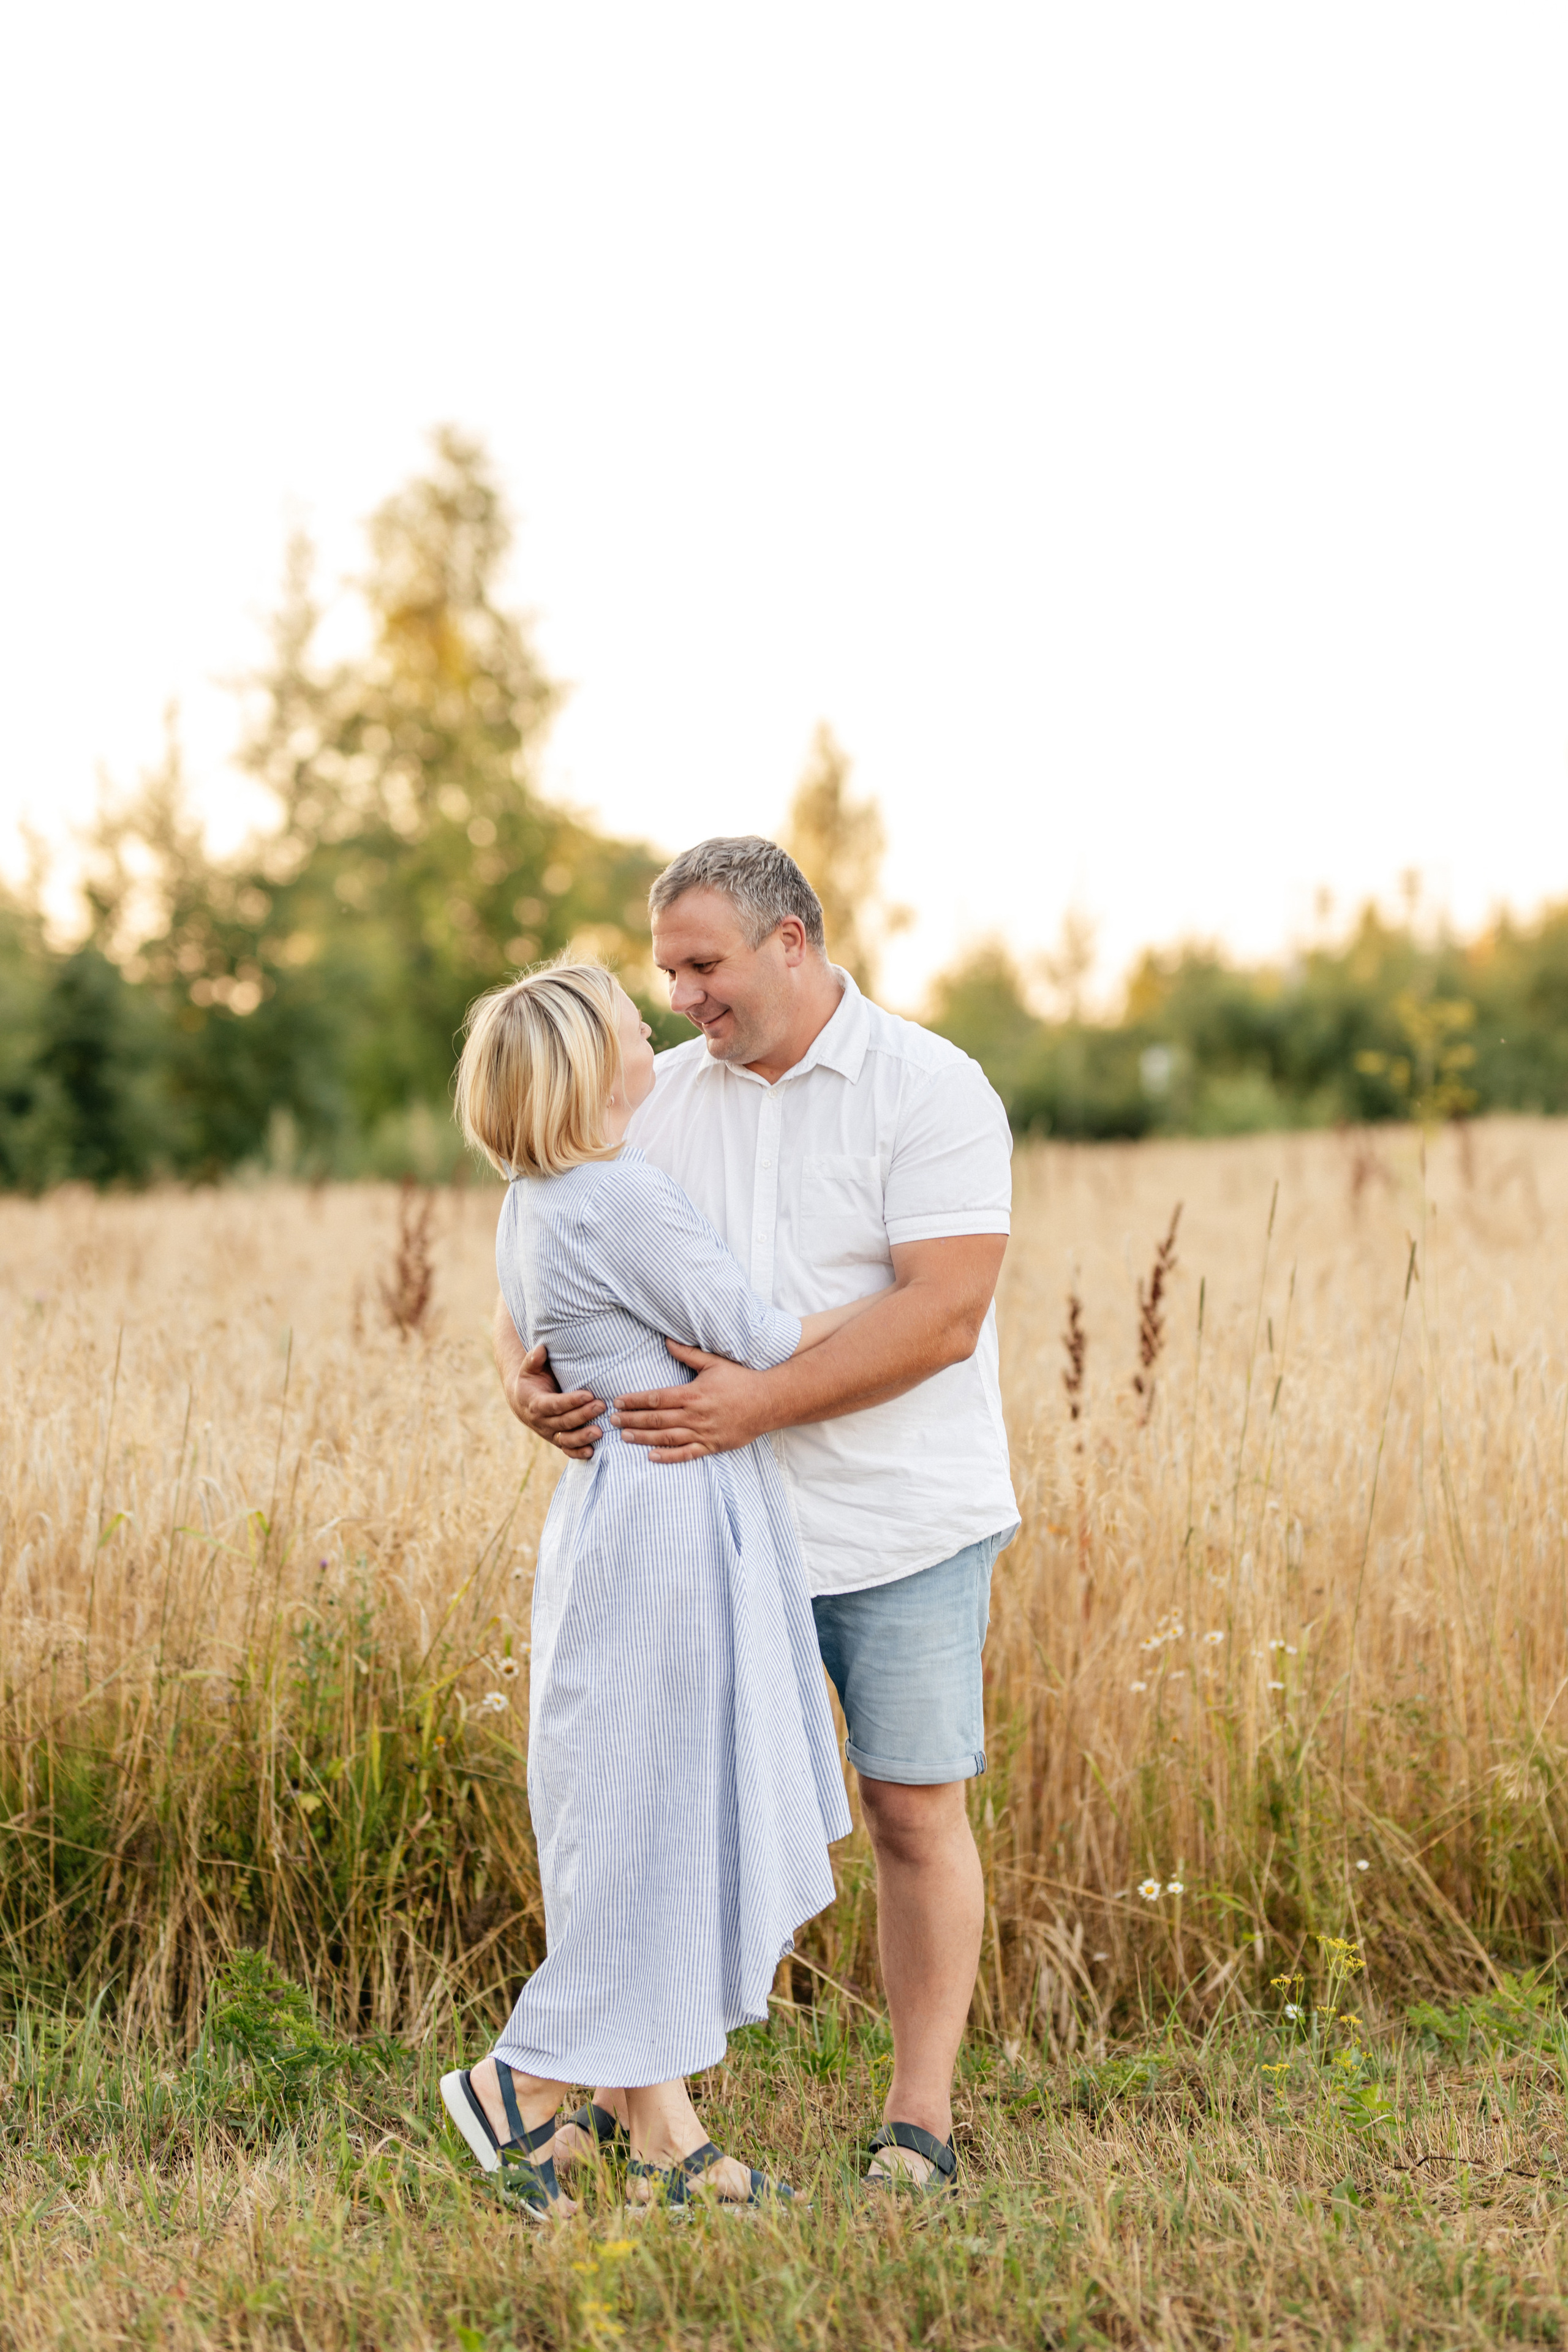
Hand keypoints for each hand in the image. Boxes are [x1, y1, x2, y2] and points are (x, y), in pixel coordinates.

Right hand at [508, 1341, 604, 1460]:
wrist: (522, 1401)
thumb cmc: (531, 1379)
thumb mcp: (529, 1368)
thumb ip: (534, 1359)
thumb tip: (541, 1349)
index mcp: (535, 1403)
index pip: (554, 1404)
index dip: (570, 1401)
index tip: (588, 1394)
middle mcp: (541, 1421)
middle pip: (564, 1421)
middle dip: (583, 1415)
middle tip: (601, 1406)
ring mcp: (549, 1433)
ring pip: (566, 1438)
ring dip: (582, 1437)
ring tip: (600, 1432)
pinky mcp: (557, 1440)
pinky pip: (567, 1449)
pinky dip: (578, 1452)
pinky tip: (592, 1451)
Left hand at [610, 1342, 765, 1462]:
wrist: (769, 1402)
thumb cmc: (742, 1380)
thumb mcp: (714, 1363)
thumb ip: (688, 1354)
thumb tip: (666, 1340)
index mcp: (692, 1394)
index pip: (656, 1399)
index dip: (634, 1401)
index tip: (619, 1402)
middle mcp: (695, 1415)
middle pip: (656, 1420)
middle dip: (632, 1420)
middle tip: (612, 1421)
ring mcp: (703, 1433)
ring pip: (667, 1438)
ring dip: (643, 1438)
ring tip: (625, 1437)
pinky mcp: (712, 1446)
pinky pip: (686, 1454)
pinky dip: (668, 1457)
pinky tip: (652, 1457)